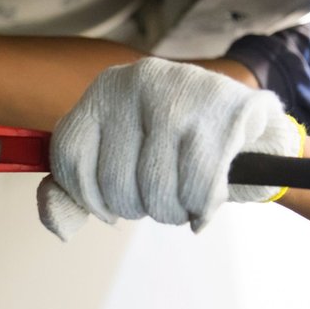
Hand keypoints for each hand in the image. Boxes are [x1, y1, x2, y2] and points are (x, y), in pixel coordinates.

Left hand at [37, 58, 305, 238]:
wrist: (249, 126)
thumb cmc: (173, 149)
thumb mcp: (117, 160)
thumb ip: (76, 193)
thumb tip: (60, 226)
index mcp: (104, 90)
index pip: (69, 156)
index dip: (86, 197)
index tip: (107, 207)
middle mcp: (136, 82)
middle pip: (113, 181)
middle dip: (136, 207)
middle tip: (157, 198)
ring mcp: (181, 92)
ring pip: (155, 189)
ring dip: (171, 211)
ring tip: (182, 198)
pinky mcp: (224, 111)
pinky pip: (197, 188)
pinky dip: (201, 208)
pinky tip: (204, 201)